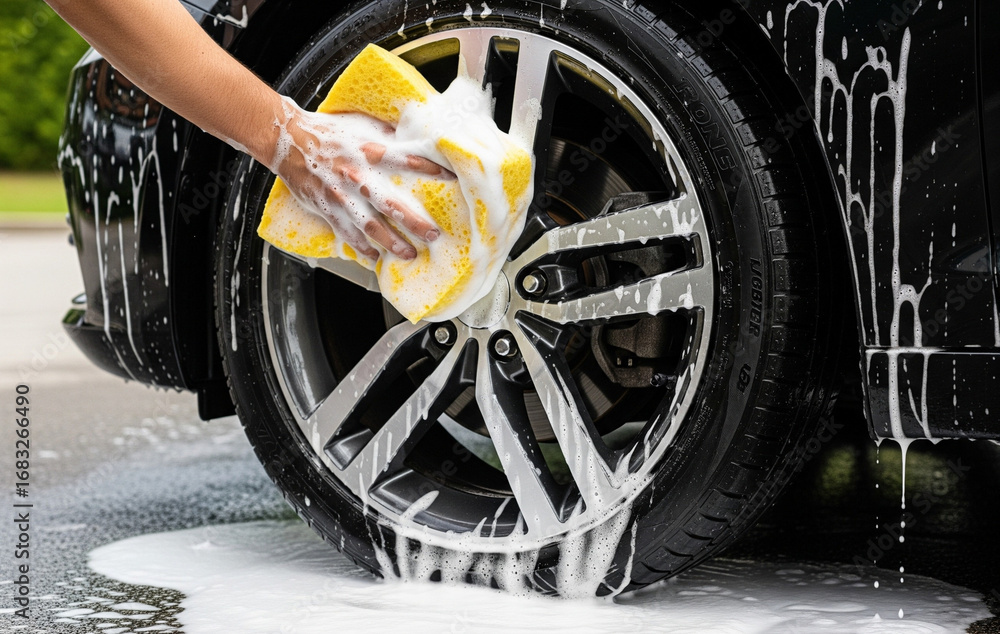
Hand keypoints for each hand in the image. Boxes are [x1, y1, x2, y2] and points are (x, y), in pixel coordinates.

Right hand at [266, 97, 449, 260]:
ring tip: (410, 254)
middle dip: (415, 223)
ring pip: (371, 226)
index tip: (452, 179)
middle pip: (391, 204)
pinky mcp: (327, 209)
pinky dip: (361, 247)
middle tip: (434, 235)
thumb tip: (414, 137)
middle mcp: (357, 176)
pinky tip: (374, 257)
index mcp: (370, 152)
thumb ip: (387, 135)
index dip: (431, 170)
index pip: (407, 161)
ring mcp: (341, 196)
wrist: (288, 139)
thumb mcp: (361, 125)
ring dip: (392, 243)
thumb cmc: (327, 131)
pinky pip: (347, 233)